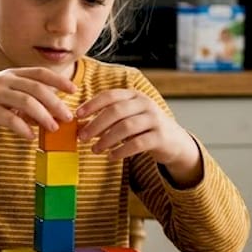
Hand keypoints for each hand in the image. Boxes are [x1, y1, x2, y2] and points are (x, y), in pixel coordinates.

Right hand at [0, 67, 76, 152]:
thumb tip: (49, 117)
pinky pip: (10, 118)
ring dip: (43, 116)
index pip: (39, 73)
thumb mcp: (4, 99)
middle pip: (37, 88)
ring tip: (52, 129)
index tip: (74, 90)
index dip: (59, 80)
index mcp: (10, 74)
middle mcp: (3, 80)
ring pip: (26, 101)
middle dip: (55, 103)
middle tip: (67, 117)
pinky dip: (23, 128)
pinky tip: (30, 137)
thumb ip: (25, 104)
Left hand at [76, 89, 201, 184]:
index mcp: (134, 96)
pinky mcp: (161, 137)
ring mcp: (155, 119)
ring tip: (95, 149)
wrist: (174, 141)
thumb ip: (105, 120)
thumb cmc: (143, 128)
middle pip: (116, 111)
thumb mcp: (125, 119)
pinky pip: (137, 143)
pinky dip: (121, 151)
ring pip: (126, 127)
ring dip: (106, 139)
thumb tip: (79, 125)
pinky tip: (111, 156)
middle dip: (96, 124)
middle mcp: (146, 104)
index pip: (110, 95)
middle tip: (82, 137)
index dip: (92, 104)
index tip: (77, 115)